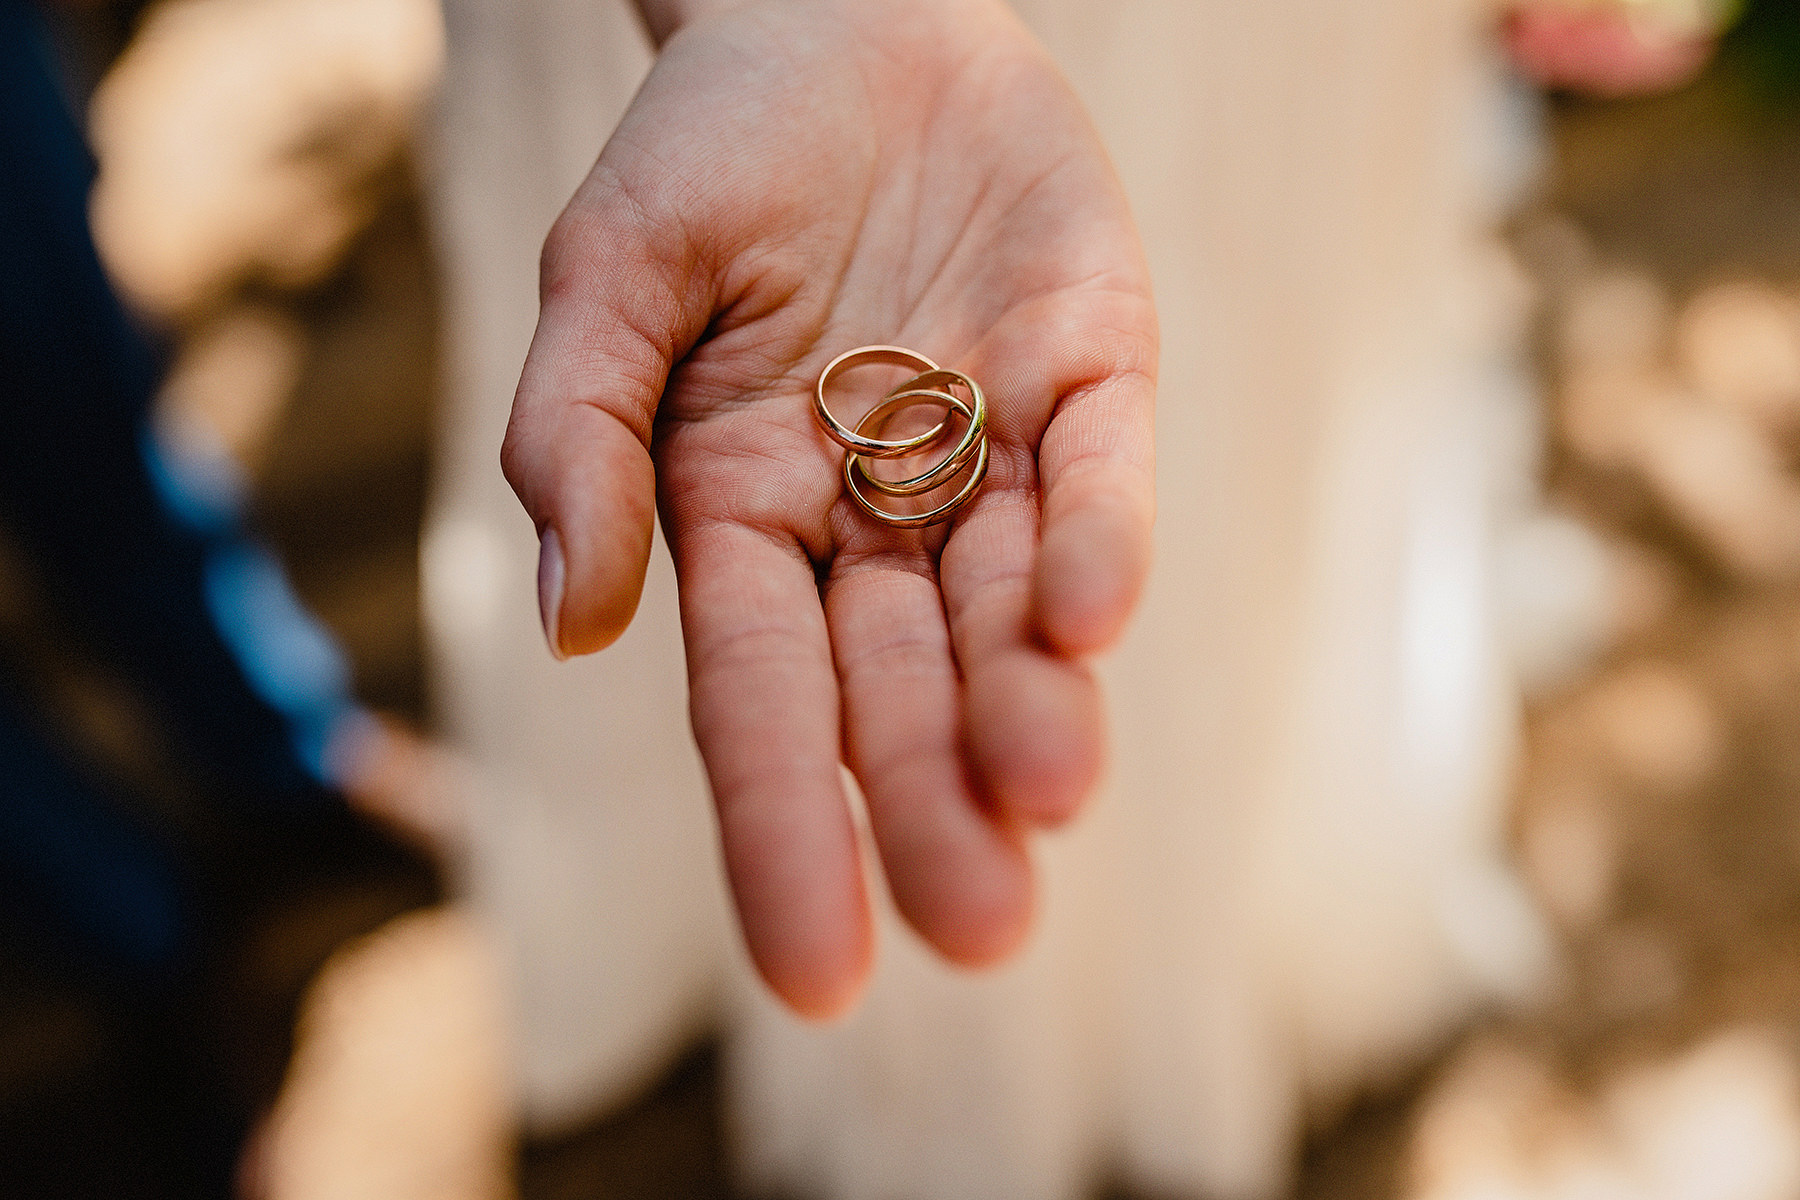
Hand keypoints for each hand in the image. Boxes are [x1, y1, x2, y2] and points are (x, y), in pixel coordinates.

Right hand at [503, 0, 1154, 1016]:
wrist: (838, 11)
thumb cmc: (708, 151)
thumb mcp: (606, 278)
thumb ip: (578, 441)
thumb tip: (577, 628)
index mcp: (741, 516)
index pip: (760, 702)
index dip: (788, 832)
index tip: (819, 976)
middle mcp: (871, 515)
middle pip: (904, 689)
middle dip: (937, 805)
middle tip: (981, 929)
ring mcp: (988, 450)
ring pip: (1014, 612)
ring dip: (1032, 703)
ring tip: (1042, 794)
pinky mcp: (1090, 371)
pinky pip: (1098, 475)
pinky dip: (1096, 543)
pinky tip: (1085, 617)